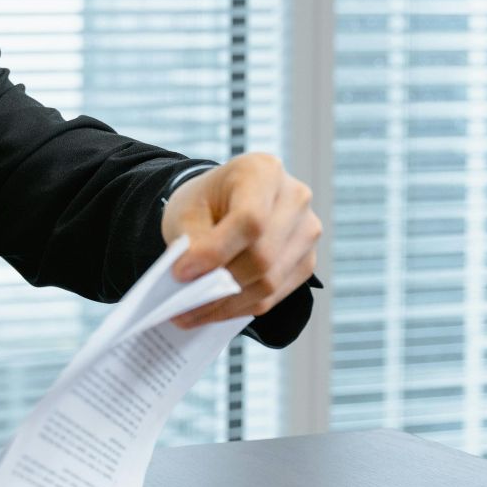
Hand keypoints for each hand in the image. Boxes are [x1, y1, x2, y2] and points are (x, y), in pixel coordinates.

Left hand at [159, 152, 319, 328]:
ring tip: (187, 315)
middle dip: (218, 286)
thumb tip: (193, 282)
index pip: (250, 220)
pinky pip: (274, 296)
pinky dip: (240, 308)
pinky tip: (211, 312)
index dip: (216, 252)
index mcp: (263, 171)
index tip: (181, 273)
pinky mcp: (307, 261)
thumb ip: (193, 243)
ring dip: (226, 305)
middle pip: (262, 256)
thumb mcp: (188, 211)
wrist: (226, 202)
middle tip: (179, 305)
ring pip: (269, 282)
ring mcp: (307, 231)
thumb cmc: (206, 202)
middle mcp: (295, 198)